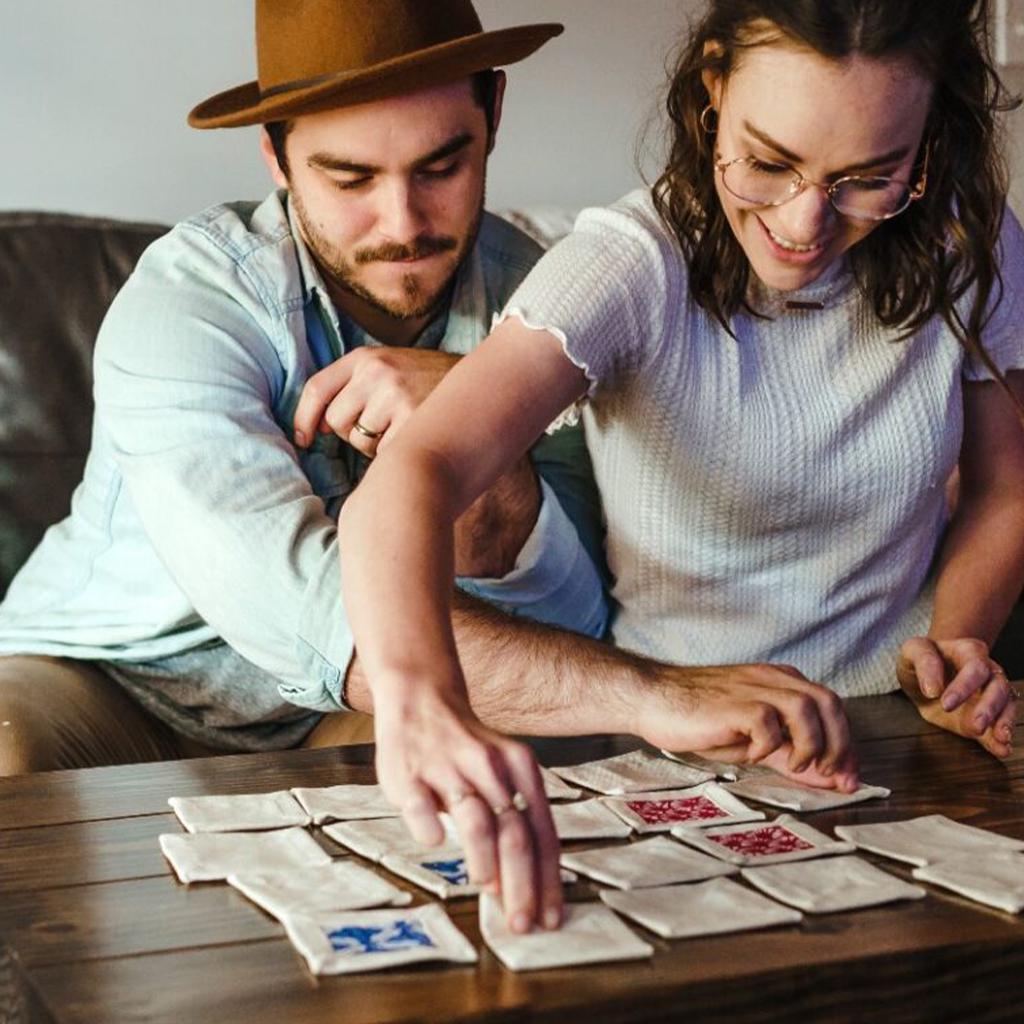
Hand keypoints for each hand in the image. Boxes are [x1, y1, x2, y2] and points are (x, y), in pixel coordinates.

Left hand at [293, 348, 458, 456]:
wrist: (483, 382)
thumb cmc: (428, 383)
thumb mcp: (389, 367)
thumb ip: (354, 387)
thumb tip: (316, 427)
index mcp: (366, 357)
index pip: (318, 388)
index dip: (303, 418)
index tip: (304, 440)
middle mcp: (377, 373)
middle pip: (336, 421)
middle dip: (351, 432)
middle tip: (380, 425)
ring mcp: (396, 397)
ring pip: (360, 441)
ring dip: (375, 445)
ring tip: (402, 427)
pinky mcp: (414, 421)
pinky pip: (386, 453)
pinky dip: (397, 453)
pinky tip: (416, 437)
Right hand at [373, 686, 561, 933]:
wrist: (423, 698)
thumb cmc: (468, 749)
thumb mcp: (505, 770)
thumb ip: (517, 815)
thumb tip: (531, 881)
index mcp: (520, 769)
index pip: (542, 833)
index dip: (548, 880)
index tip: (551, 917)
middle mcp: (490, 768)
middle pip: (515, 834)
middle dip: (522, 886)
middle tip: (521, 923)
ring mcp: (449, 770)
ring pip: (476, 821)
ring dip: (485, 862)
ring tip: (487, 888)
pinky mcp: (410, 773)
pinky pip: (421, 805)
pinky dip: (429, 826)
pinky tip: (435, 842)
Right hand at [635, 662, 859, 790]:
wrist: (653, 698)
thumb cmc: (700, 720)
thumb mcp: (754, 741)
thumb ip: (791, 756)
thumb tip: (831, 780)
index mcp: (780, 682)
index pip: (832, 708)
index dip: (847, 744)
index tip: (848, 777)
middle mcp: (772, 680)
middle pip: (830, 703)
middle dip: (839, 744)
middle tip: (828, 775)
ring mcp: (754, 688)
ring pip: (808, 707)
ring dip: (811, 744)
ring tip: (794, 765)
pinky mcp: (734, 703)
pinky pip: (768, 722)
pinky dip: (769, 745)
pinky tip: (752, 755)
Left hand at [897, 636, 1015, 757]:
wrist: (924, 674)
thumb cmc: (920, 659)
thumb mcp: (913, 651)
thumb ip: (923, 662)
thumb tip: (933, 689)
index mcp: (969, 651)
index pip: (975, 668)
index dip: (964, 686)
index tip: (946, 703)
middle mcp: (987, 672)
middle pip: (998, 688)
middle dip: (990, 708)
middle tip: (977, 725)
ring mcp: (990, 695)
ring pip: (1007, 706)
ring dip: (1004, 723)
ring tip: (1001, 739)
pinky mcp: (986, 717)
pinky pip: (997, 727)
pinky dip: (1000, 740)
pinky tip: (1001, 749)